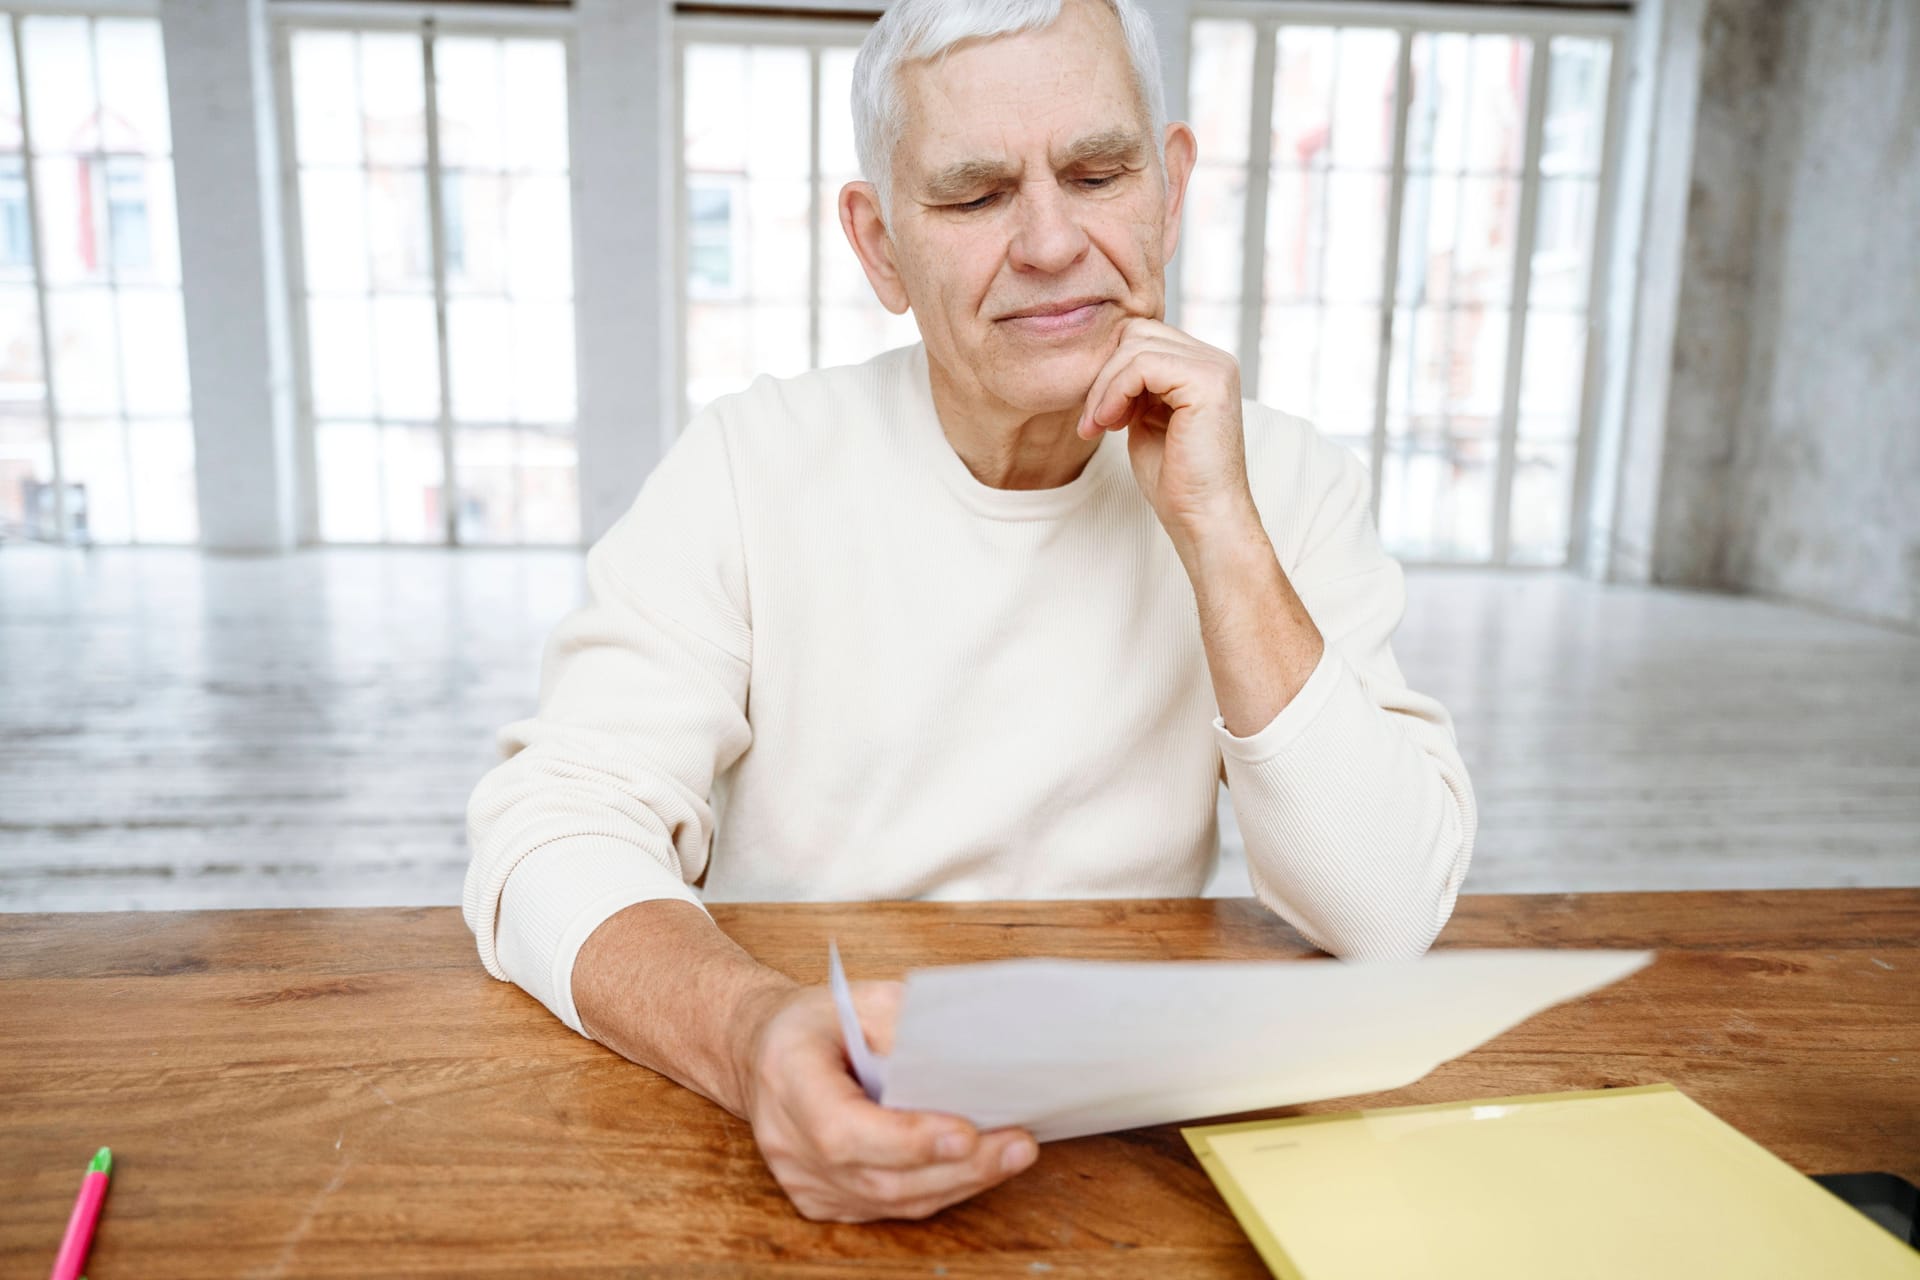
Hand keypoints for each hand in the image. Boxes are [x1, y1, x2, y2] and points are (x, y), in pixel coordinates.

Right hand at [737, 980, 1038, 1221]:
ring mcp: (801, 1178)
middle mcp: (787, 1140)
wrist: (759, 1052)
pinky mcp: (819, 1198)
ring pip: (887, 1201)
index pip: (843, 1130)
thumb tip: (964, 1047)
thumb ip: (901, 1019)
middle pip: (877, 1177)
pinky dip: (935, 1189)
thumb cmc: (812, 1024)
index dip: (906, 1140)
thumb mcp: (853, 998)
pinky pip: (884, 1207)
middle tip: (1017, 1144)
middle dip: (956, 1166)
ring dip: (958, 1182)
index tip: (966, 1133)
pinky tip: (975, 1168)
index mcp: (787, 1078)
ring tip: (1012, 1154)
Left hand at [1077, 317, 1258, 557]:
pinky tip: (1110, 424)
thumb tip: (1104, 359)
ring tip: (1098, 427)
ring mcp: (1215, 367)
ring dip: (1104, 388)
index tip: (1096, 416)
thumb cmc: (1174, 480)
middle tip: (1091, 422)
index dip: (1109, 370)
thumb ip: (1134, 386)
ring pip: (1134, 345)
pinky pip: (1142, 364)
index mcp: (1202, 366)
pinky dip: (1114, 392)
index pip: (1141, 336)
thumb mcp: (1145, 419)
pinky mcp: (1207, 382)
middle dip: (1103, 375)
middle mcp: (1214, 359)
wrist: (1202, 517)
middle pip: (1136, 332)